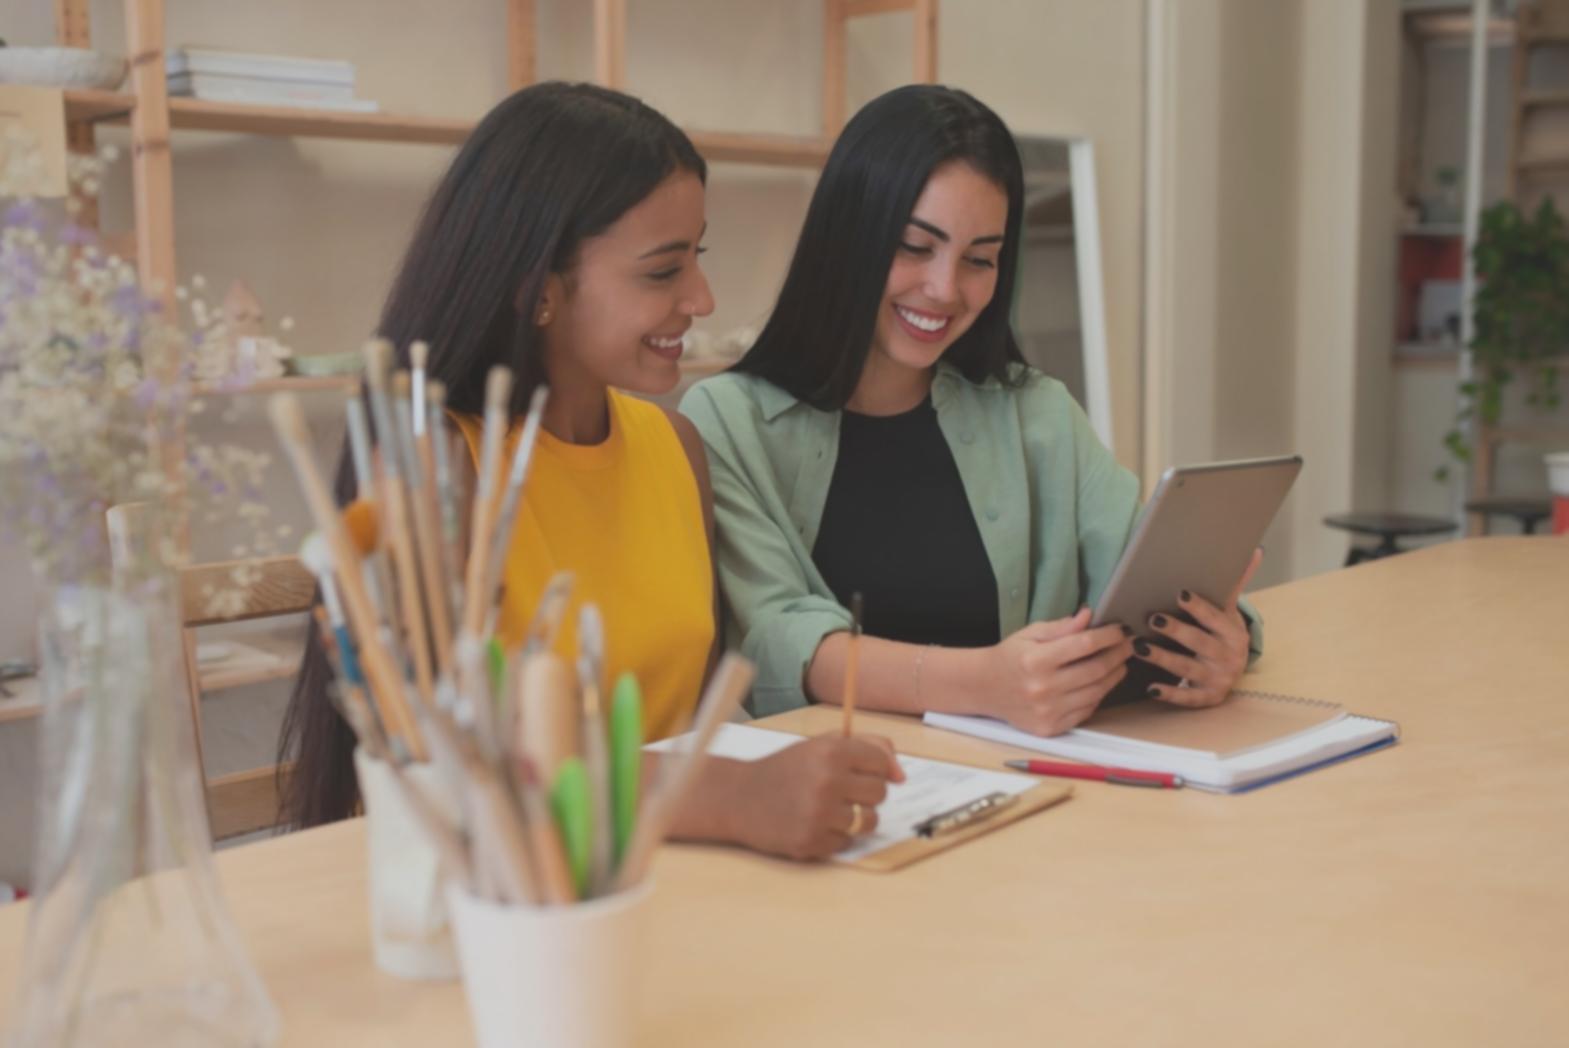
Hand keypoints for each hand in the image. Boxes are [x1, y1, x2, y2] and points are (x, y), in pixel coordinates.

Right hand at [732, 734, 904, 861]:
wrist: (739, 798)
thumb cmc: (786, 769)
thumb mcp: (822, 745)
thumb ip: (868, 747)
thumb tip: (902, 776)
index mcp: (831, 751)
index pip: (880, 762)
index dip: (871, 768)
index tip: (855, 771)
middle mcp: (827, 781)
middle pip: (880, 793)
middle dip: (864, 793)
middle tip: (838, 791)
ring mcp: (819, 814)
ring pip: (869, 821)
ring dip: (855, 817)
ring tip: (828, 809)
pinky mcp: (811, 841)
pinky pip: (848, 842)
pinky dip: (835, 836)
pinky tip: (813, 823)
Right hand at [982, 609, 1133, 735]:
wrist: (984, 688)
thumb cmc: (1009, 657)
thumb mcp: (1029, 634)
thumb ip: (1061, 627)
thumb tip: (1089, 615)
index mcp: (1035, 660)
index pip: (1084, 645)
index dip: (1108, 636)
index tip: (1121, 629)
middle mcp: (1042, 688)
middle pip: (1096, 670)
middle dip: (1118, 655)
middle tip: (1129, 645)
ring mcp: (1047, 711)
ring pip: (1096, 692)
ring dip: (1114, 675)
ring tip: (1120, 662)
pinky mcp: (1050, 728)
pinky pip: (1087, 711)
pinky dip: (1098, 695)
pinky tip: (1101, 682)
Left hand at [1136, 547, 1261, 707]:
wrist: (1233, 671)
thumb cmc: (1223, 634)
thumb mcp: (1229, 612)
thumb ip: (1236, 584)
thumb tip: (1256, 551)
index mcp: (1234, 633)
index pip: (1215, 618)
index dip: (1199, 608)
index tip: (1181, 594)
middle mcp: (1228, 657)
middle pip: (1198, 642)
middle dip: (1176, 630)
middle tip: (1152, 617)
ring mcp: (1217, 680)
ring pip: (1186, 668)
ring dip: (1162, 658)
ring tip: (1138, 646)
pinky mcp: (1206, 698)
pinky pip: (1186, 697)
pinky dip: (1169, 694)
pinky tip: (1150, 688)